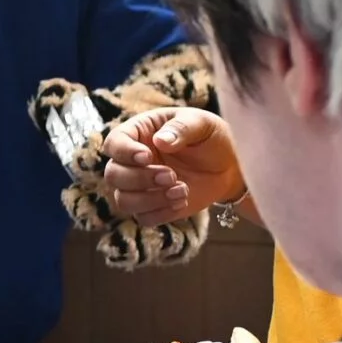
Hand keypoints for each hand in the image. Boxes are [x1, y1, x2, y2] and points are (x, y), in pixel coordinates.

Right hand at [101, 107, 244, 228]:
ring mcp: (140, 187)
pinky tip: (182, 201)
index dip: (124, 152)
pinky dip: (161, 213)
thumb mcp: (202, 124)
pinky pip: (143, 218)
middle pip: (113, 175)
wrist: (228, 167)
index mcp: (139, 133)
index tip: (147, 157)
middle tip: (171, 176)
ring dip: (150, 199)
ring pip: (123, 201)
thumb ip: (181, 129)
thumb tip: (159, 141)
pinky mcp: (152, 207)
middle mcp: (132, 161)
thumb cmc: (211, 138)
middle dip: (140, 179)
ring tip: (182, 190)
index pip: (114, 143)